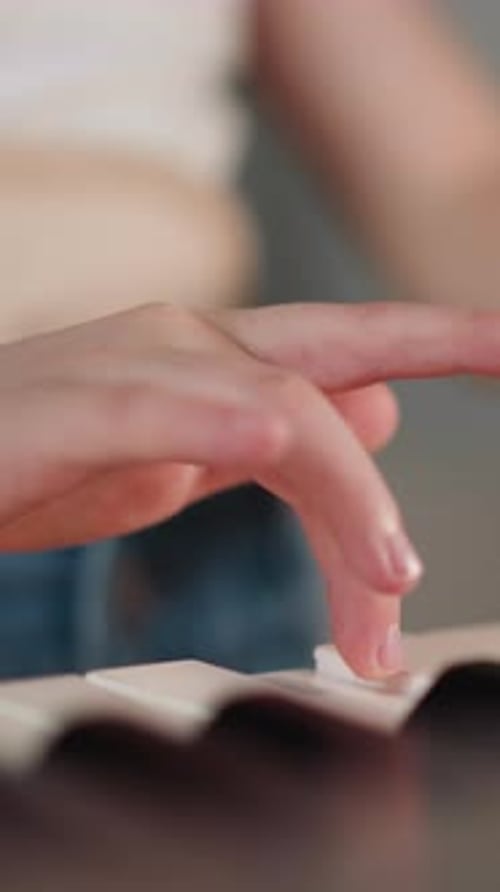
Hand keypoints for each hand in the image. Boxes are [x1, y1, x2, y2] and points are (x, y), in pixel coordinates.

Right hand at [1, 301, 498, 676]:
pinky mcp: (70, 409)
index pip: (350, 345)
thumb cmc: (49, 459)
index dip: (437, 337)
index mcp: (219, 362)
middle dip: (436, 345)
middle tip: (487, 418)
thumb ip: (272, 436)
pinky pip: (155, 407)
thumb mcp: (187, 452)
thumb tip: (374, 414)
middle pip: (333, 358)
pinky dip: (214, 418)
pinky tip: (265, 429)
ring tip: (388, 575)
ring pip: (270, 405)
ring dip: (341, 493)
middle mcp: (187, 346)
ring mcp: (131, 370)